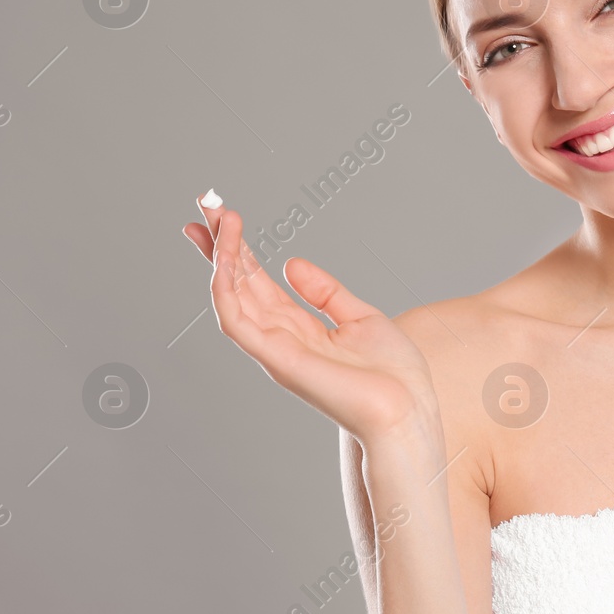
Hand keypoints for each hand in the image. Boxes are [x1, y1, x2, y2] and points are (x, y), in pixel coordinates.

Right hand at [182, 192, 441, 448]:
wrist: (407, 410)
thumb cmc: (391, 375)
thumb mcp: (360, 318)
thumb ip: (325, 292)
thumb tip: (292, 263)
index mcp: (298, 328)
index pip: (255, 282)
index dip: (237, 249)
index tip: (222, 215)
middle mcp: (279, 338)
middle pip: (236, 284)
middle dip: (218, 244)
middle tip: (205, 204)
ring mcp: (274, 350)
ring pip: (231, 298)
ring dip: (221, 257)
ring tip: (221, 220)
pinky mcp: (278, 360)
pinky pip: (238, 322)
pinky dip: (226, 290)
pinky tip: (225, 259)